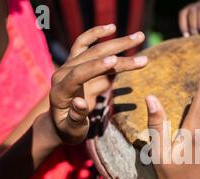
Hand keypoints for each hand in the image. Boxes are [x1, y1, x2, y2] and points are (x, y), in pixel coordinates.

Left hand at [49, 25, 147, 144]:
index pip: (78, 74)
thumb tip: (80, 103)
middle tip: (140, 45)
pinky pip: (84, 44)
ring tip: (139, 36)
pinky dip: (97, 34)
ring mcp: (69, 66)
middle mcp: (63, 73)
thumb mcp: (72, 129)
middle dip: (117, 49)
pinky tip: (112, 27)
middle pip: (90, 56)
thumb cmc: (69, 130)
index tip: (115, 60)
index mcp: (60, 91)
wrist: (58, 124)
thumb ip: (76, 117)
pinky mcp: (75, 64)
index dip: (96, 67)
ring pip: (93, 49)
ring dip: (117, 42)